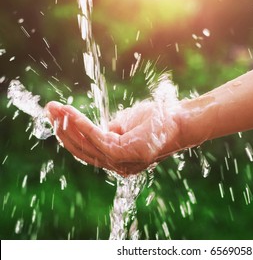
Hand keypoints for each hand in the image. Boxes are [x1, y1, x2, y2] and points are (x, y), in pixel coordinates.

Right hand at [45, 100, 181, 175]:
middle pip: (83, 150)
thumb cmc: (156, 121)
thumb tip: (94, 129)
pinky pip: (97, 138)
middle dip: (63, 130)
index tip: (57, 116)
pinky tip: (70, 114)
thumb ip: (109, 131)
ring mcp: (122, 162)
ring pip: (86, 145)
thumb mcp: (126, 126)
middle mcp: (119, 165)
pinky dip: (82, 125)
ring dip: (68, 125)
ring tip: (54, 109)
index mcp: (119, 160)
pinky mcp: (125, 153)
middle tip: (49, 110)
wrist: (181, 120)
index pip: (87, 150)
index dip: (70, 134)